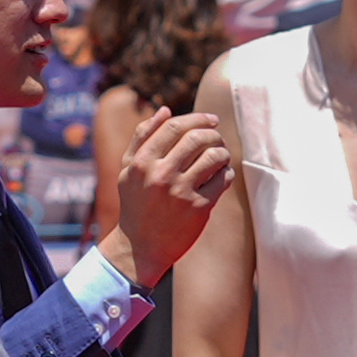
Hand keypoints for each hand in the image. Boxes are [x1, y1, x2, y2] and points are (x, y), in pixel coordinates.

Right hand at [107, 110, 234, 282]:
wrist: (140, 247)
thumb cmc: (135, 204)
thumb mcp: (128, 169)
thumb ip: (142, 137)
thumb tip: (166, 110)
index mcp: (142, 162)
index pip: (175, 126)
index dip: (198, 118)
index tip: (211, 120)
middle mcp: (161, 174)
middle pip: (197, 138)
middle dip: (214, 133)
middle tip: (218, 137)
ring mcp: (181, 192)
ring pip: (214, 156)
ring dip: (223, 151)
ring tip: (221, 156)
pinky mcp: (198, 208)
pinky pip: (222, 180)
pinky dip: (227, 173)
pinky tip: (222, 175)